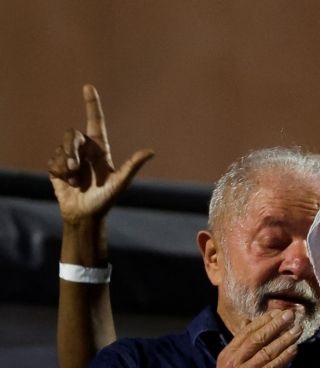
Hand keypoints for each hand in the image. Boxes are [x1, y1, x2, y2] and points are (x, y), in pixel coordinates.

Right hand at [48, 85, 153, 223]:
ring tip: (75, 179)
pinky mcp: (58, 167)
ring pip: (61, 148)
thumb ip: (133, 165)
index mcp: (100, 148)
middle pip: (72, 134)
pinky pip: (53, 161)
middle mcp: (85, 150)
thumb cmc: (106, 199)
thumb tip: (151, 151)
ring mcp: (71, 158)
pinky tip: (67, 182)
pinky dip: (60, 172)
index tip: (88, 87)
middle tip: (75, 167)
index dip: (92, 104)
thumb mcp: (121, 182)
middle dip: (71, 148)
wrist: (86, 214)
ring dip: (66, 164)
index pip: (95, 121)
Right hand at [192, 310, 299, 367]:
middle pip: (257, 339)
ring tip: (297, 330)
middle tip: (291, 315)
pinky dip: (284, 358)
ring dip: (284, 340)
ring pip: (266, 352)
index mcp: (227, 354)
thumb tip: (249, 321)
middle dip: (276, 325)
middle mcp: (233, 362)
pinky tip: (294, 350)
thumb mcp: (229, 364)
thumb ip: (241, 344)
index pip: (246, 332)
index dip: (263, 320)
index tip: (278, 311)